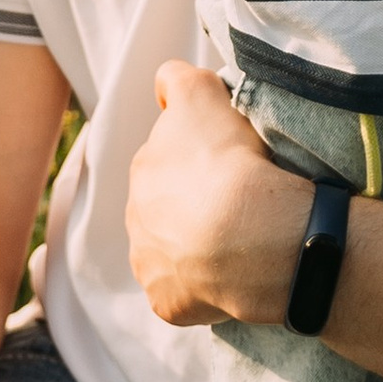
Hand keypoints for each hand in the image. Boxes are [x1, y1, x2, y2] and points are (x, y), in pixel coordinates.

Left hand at [126, 62, 306, 327]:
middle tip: (234, 203)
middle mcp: (134, 217)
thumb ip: (177, 79)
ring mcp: (148, 264)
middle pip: (165, 207)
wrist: (247, 234)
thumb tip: (165, 85)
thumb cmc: (225, 160)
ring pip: (171, 252)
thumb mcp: (200, 93)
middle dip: (191, 205)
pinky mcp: (165, 302)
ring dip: (194, 248)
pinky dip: (203, 288)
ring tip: (236, 243)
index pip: (166, 160)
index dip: (198, 159)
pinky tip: (230, 277)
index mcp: (142, 169)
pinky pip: (184, 294)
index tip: (226, 164)